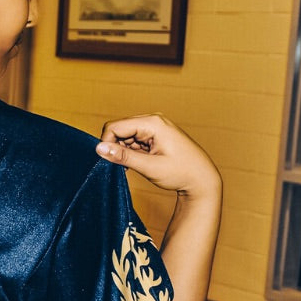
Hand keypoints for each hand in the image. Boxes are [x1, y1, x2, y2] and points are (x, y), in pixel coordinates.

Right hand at [96, 114, 219, 198]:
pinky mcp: (154, 136)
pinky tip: (139, 163)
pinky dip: (131, 153)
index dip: (107, 144)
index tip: (109, 162)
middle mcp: (153, 120)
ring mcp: (154, 128)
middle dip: (116, 148)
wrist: (201, 179)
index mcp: (153, 123)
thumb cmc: (181, 172)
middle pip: (119, 129)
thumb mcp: (149, 166)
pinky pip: (133, 141)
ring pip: (125, 136)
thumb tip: (99, 149)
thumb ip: (123, 157)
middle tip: (125, 166)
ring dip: (124, 152)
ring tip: (136, 166)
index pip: (115, 127)